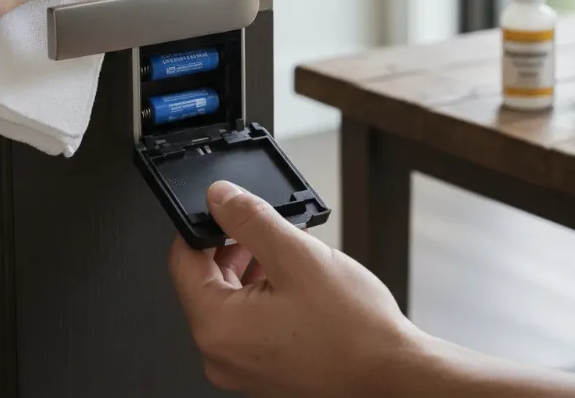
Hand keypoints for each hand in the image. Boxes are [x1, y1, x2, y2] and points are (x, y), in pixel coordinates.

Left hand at [168, 181, 423, 397]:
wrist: (392, 376)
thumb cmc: (352, 330)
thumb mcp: (296, 255)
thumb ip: (250, 220)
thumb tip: (219, 197)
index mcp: (217, 327)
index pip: (182, 262)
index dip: (200, 225)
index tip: (222, 206)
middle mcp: (221, 354)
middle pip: (205, 281)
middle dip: (231, 245)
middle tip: (263, 223)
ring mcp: (242, 366)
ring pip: (230, 299)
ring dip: (250, 267)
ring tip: (287, 249)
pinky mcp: (264, 369)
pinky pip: (248, 321)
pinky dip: (263, 292)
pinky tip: (294, 278)